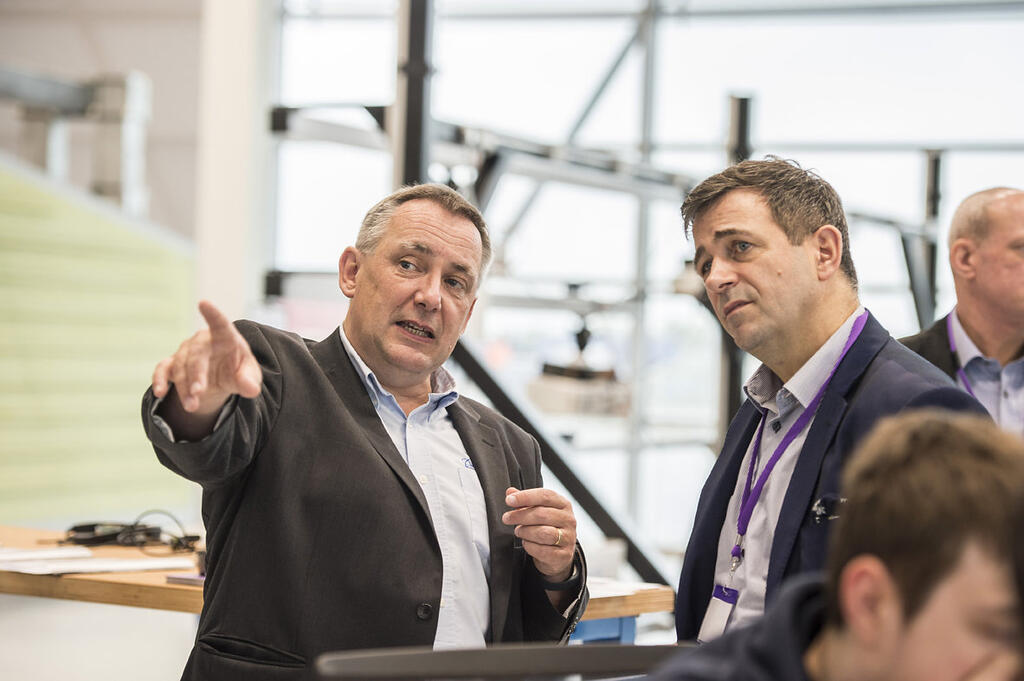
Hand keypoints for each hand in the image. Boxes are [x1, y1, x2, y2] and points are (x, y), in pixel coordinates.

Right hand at [152, 300, 261, 416]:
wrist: (221, 380)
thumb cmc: (238, 372)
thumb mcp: (249, 377)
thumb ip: (250, 381)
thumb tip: (251, 389)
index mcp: (225, 337)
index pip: (220, 324)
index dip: (213, 314)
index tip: (203, 303)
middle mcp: (203, 341)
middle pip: (196, 356)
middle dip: (196, 376)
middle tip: (198, 393)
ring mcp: (186, 351)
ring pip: (180, 368)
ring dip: (184, 388)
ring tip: (192, 407)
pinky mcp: (173, 364)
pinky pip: (163, 369)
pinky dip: (159, 380)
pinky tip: (160, 392)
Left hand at [502, 486, 576, 582]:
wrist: (558, 555)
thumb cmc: (547, 528)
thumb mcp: (538, 512)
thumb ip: (524, 501)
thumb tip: (510, 492)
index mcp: (563, 504)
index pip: (545, 496)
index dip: (525, 497)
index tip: (509, 500)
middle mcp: (568, 519)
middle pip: (542, 514)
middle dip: (520, 516)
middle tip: (507, 518)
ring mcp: (568, 538)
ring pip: (543, 533)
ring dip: (525, 531)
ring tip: (519, 531)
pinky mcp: (564, 555)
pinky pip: (543, 550)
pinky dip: (530, 546)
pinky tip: (526, 543)